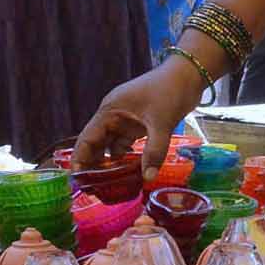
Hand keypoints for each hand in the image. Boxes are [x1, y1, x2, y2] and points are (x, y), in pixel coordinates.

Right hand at [72, 56, 205, 179]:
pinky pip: (125, 143)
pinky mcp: (138, 123)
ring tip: (108, 186)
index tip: (77, 179)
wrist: (187, 75)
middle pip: (96, 143)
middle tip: (93, 189)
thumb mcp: (161, 122)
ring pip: (111, 145)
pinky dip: (125, 157)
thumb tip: (147, 178)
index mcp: (109, 111)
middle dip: (93, 165)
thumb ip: (154, 151)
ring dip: (110, 163)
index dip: (80, 158)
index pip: (87, 138)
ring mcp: (125, 119)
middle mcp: (113, 115)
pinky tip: (127, 173)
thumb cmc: (169, 91)